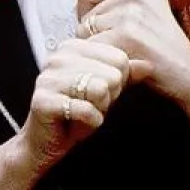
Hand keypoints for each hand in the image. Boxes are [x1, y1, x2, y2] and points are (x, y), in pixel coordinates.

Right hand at [0, 37, 132, 189]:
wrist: (45, 141)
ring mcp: (47, 78)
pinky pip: (87, 110)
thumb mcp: (106, 91)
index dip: (118, 81)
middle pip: (112, 74)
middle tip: (90, 104)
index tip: (98, 90)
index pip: (119, 58)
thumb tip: (148, 65)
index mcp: (71, 48)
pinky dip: (90, 122)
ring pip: (99, 89)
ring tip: (83, 112)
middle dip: (108, 96)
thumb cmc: (75, 113)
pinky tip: (77, 122)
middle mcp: (56, 58)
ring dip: (98, 108)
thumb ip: (125, 75)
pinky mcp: (42, 100)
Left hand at [78, 0, 189, 126]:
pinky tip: (126, 65)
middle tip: (126, 46)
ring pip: (84, 33)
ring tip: (128, 54)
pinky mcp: (128, 36)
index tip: (113, 26)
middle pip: (84, 16)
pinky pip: (92, 49)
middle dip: (96, 35)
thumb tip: (78, 0)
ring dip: (99, 50)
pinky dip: (102, 62)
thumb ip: (112, 0)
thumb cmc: (160, 47)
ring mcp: (132, 14)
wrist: (189, 79)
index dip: (90, 14)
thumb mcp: (143, 9)